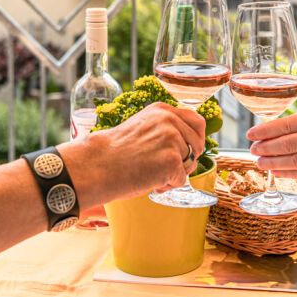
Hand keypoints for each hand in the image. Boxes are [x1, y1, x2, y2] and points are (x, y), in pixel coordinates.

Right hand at [67, 102, 205, 204]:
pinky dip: (167, 186)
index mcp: (163, 110)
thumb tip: (191, 144)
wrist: (99, 164)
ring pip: (189, 165)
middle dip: (186, 161)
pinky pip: (181, 180)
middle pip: (197, 146)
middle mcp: (170, 120)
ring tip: (149, 172)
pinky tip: (149, 181)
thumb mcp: (144, 127)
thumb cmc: (116, 151)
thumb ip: (165, 129)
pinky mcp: (172, 160)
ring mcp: (172, 139)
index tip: (191, 150)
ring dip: (173, 174)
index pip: (197, 122)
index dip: (197, 140)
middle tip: (162, 167)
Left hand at [248, 109, 296, 187]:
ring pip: (295, 161)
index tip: (251, 134)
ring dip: (274, 163)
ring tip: (260, 162)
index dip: (266, 130)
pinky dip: (287, 173)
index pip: (288, 124)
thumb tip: (269, 133)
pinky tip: (276, 172)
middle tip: (253, 150)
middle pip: (288, 144)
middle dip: (266, 148)